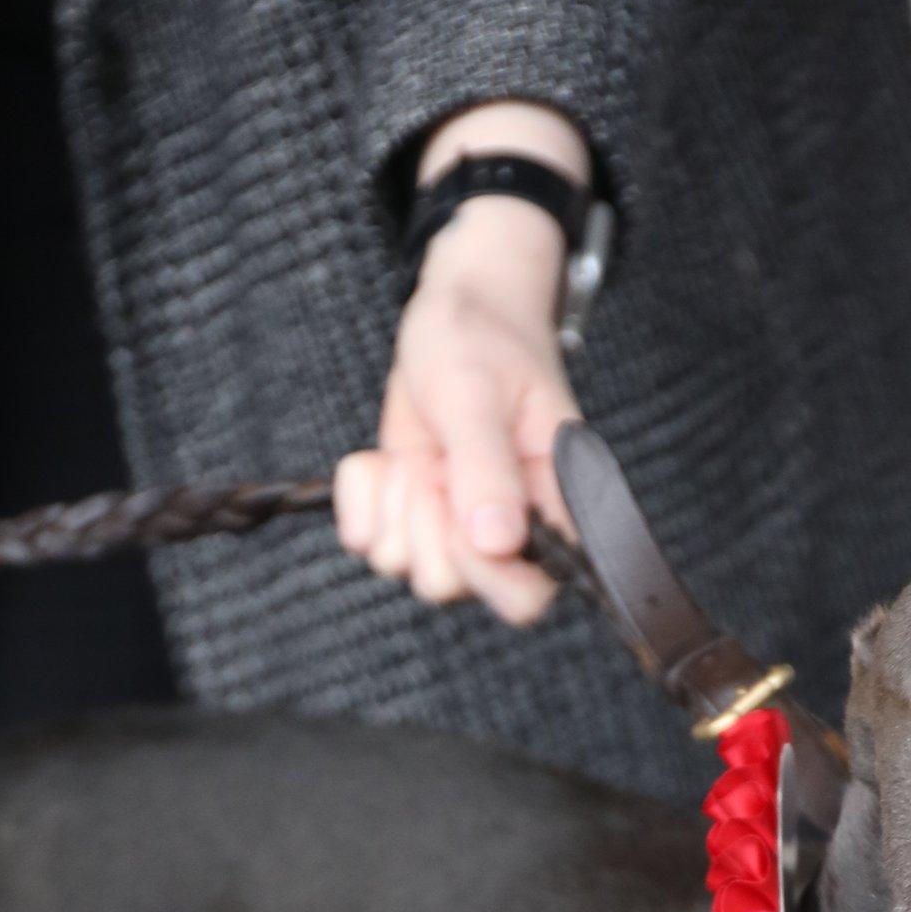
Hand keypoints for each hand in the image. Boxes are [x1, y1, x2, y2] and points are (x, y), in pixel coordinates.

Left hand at [336, 100, 587, 625]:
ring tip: (415, 453)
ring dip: (392, 505)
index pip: (524, 596)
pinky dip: (360, 499)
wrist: (454, 315)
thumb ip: (487, 469)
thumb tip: (497, 543)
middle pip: (449, 587)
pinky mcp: (412, 517)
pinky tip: (383, 459)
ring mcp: (456, 531)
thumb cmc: (483, 341)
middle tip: (433, 461)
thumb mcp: (477, 394)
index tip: (458, 497)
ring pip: (405, 568)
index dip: (478, 567)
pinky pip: (366, 543)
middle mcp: (506, 536)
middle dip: (422, 521)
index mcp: (549, 513)